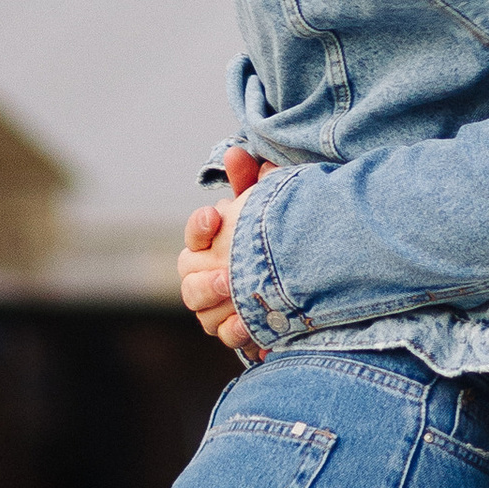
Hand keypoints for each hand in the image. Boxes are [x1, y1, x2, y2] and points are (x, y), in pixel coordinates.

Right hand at [179, 148, 272, 360]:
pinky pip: (224, 334)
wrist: (301, 278)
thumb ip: (252, 183)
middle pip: (187, 276)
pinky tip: (250, 326)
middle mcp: (205, 272)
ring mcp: (216, 304)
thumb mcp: (267, 206)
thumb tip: (237, 152)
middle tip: (225, 275)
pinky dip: (235, 331)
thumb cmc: (274, 235)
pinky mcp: (233, 329)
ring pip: (200, 308)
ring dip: (214, 303)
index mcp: (211, 240)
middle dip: (203, 277)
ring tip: (234, 296)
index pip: (195, 232)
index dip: (199, 226)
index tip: (215, 217)